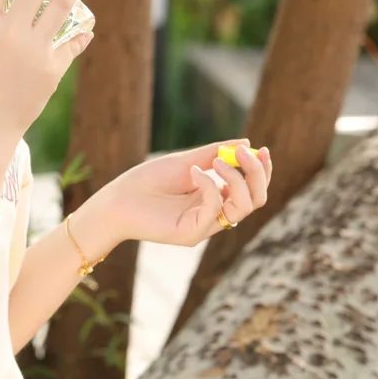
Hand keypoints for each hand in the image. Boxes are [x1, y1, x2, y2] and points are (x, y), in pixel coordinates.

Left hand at [96, 138, 272, 247]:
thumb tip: (247, 144)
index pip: (251, 190)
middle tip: (246, 152)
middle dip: (256, 174)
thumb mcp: (186, 161)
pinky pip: (215, 209)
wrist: (116, 201)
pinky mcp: (192, 234)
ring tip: (218, 160)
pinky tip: (193, 172)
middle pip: (255, 200)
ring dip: (237, 179)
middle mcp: (213, 214)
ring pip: (243, 207)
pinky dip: (210, 185)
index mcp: (214, 198)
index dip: (260, 171)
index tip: (261, 149)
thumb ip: (215, 154)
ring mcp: (204, 226)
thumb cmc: (146, 181)